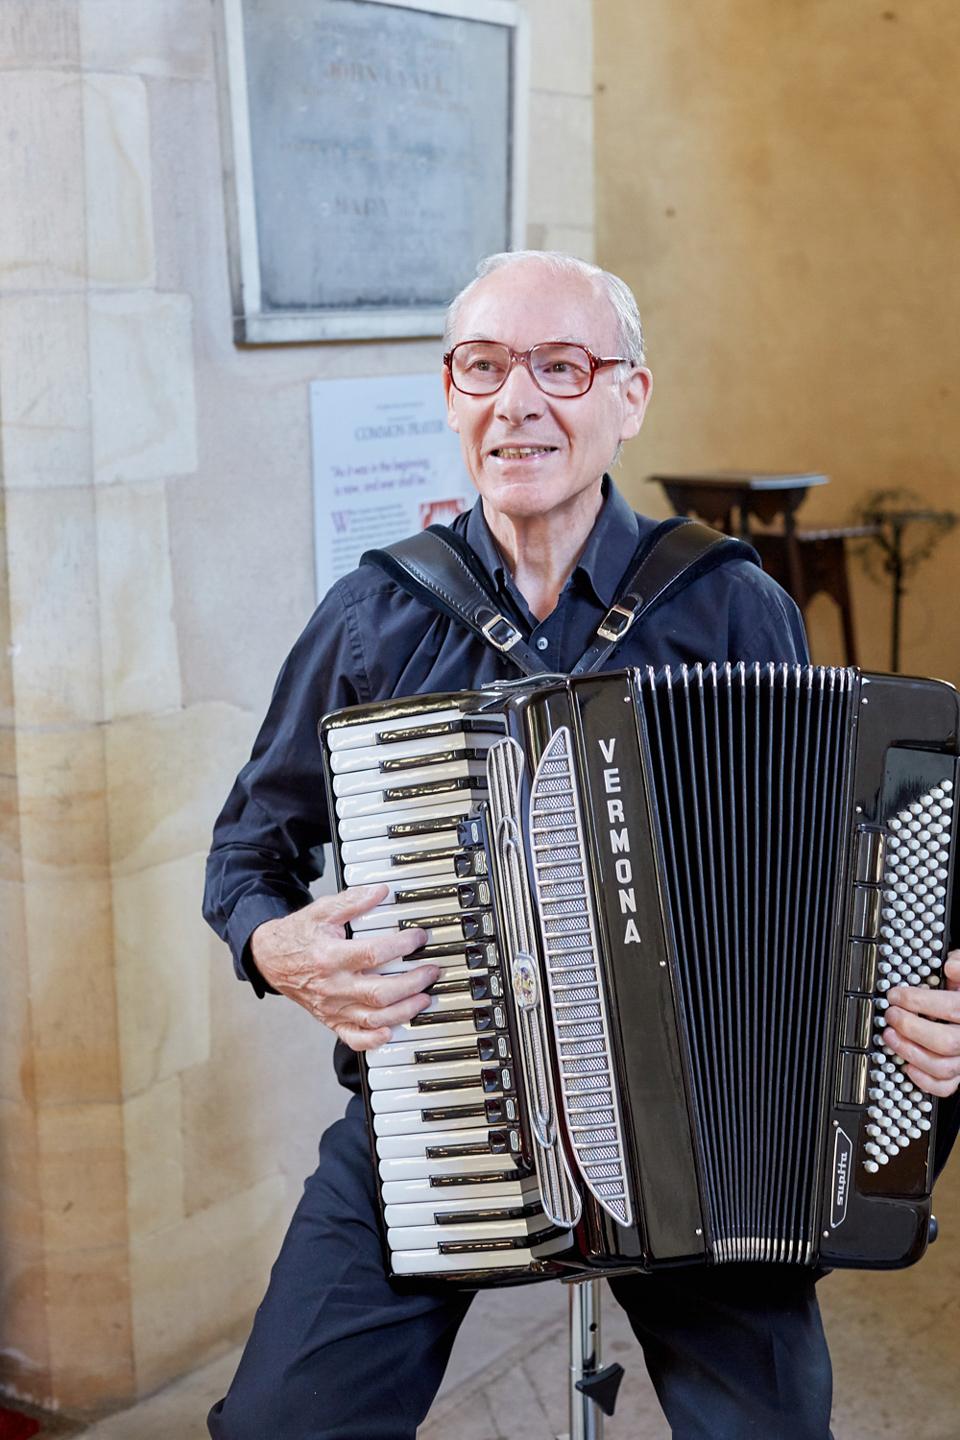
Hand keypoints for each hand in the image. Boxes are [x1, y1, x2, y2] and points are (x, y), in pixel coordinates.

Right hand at [250, 884, 433, 1050]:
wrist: (269, 959)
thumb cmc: (297, 936)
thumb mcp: (321, 911)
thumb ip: (352, 901)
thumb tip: (380, 892)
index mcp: (330, 957)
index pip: (373, 954)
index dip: (401, 946)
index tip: (418, 938)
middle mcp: (331, 986)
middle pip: (379, 993)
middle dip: (412, 983)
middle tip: (430, 972)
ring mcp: (331, 1007)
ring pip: (373, 1018)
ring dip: (403, 1011)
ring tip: (423, 998)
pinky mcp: (330, 1020)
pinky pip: (353, 1038)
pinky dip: (374, 1039)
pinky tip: (391, 1030)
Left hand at [883, 950, 959, 1096]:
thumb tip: (951, 966)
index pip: (949, 1008)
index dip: (918, 1001)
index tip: (895, 995)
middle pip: (946, 1042)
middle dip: (911, 1028)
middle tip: (890, 1015)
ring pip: (943, 1067)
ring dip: (911, 1052)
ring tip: (888, 1036)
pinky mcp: (958, 1073)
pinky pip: (946, 1086)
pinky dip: (926, 1081)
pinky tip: (908, 1067)